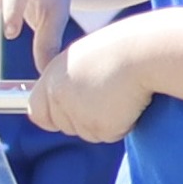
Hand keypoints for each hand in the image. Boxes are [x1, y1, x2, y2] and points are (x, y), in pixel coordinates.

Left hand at [24, 22, 154, 143]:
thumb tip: (71, 102)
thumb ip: (70, 80)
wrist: (145, 51)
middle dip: (85, 120)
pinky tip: (130, 102)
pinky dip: (123, 125)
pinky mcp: (99, 125)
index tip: (69, 115)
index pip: (36, 111)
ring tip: (121, 95)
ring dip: (106, 122)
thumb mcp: (86, 59)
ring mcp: (77, 111)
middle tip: (107, 98)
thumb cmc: (124, 49)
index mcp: (52, 75)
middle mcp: (59, 94)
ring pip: (88, 133)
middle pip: (64, 126)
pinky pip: (111, 135)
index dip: (53, 117)